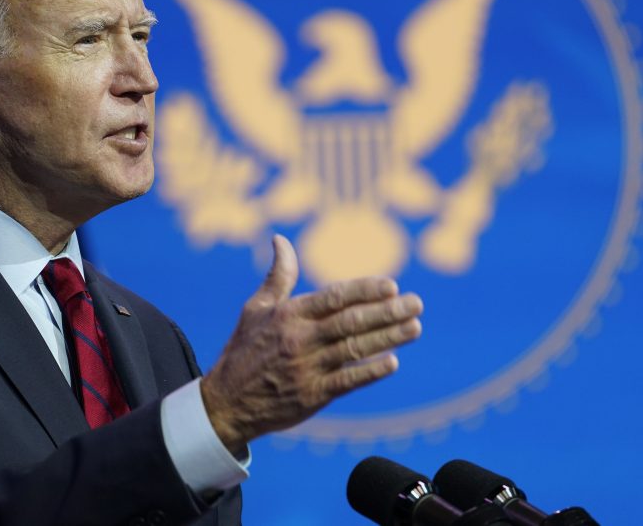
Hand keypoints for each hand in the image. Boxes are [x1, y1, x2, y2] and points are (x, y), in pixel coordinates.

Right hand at [200, 235, 422, 453]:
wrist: (226, 402)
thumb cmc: (243, 350)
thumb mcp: (256, 308)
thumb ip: (278, 275)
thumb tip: (280, 239)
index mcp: (288, 315)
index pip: (334, 297)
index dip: (364, 290)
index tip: (392, 285)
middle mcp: (300, 339)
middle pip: (351, 322)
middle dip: (387, 312)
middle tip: (416, 304)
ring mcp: (307, 368)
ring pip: (354, 349)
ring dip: (388, 338)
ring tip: (415, 327)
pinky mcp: (312, 396)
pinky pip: (347, 382)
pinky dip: (371, 372)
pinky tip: (393, 362)